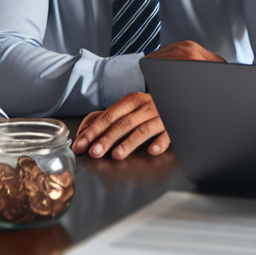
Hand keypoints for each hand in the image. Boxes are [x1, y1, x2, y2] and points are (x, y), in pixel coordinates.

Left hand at [71, 41, 224, 159]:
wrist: (175, 99)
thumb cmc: (146, 107)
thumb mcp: (126, 108)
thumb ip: (104, 118)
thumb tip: (83, 131)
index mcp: (131, 101)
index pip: (108, 116)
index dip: (93, 130)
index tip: (81, 144)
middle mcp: (144, 107)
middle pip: (123, 123)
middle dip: (106, 139)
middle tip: (94, 152)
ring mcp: (159, 116)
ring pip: (142, 130)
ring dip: (128, 143)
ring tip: (116, 155)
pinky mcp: (172, 126)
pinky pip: (167, 135)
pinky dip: (160, 143)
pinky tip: (152, 151)